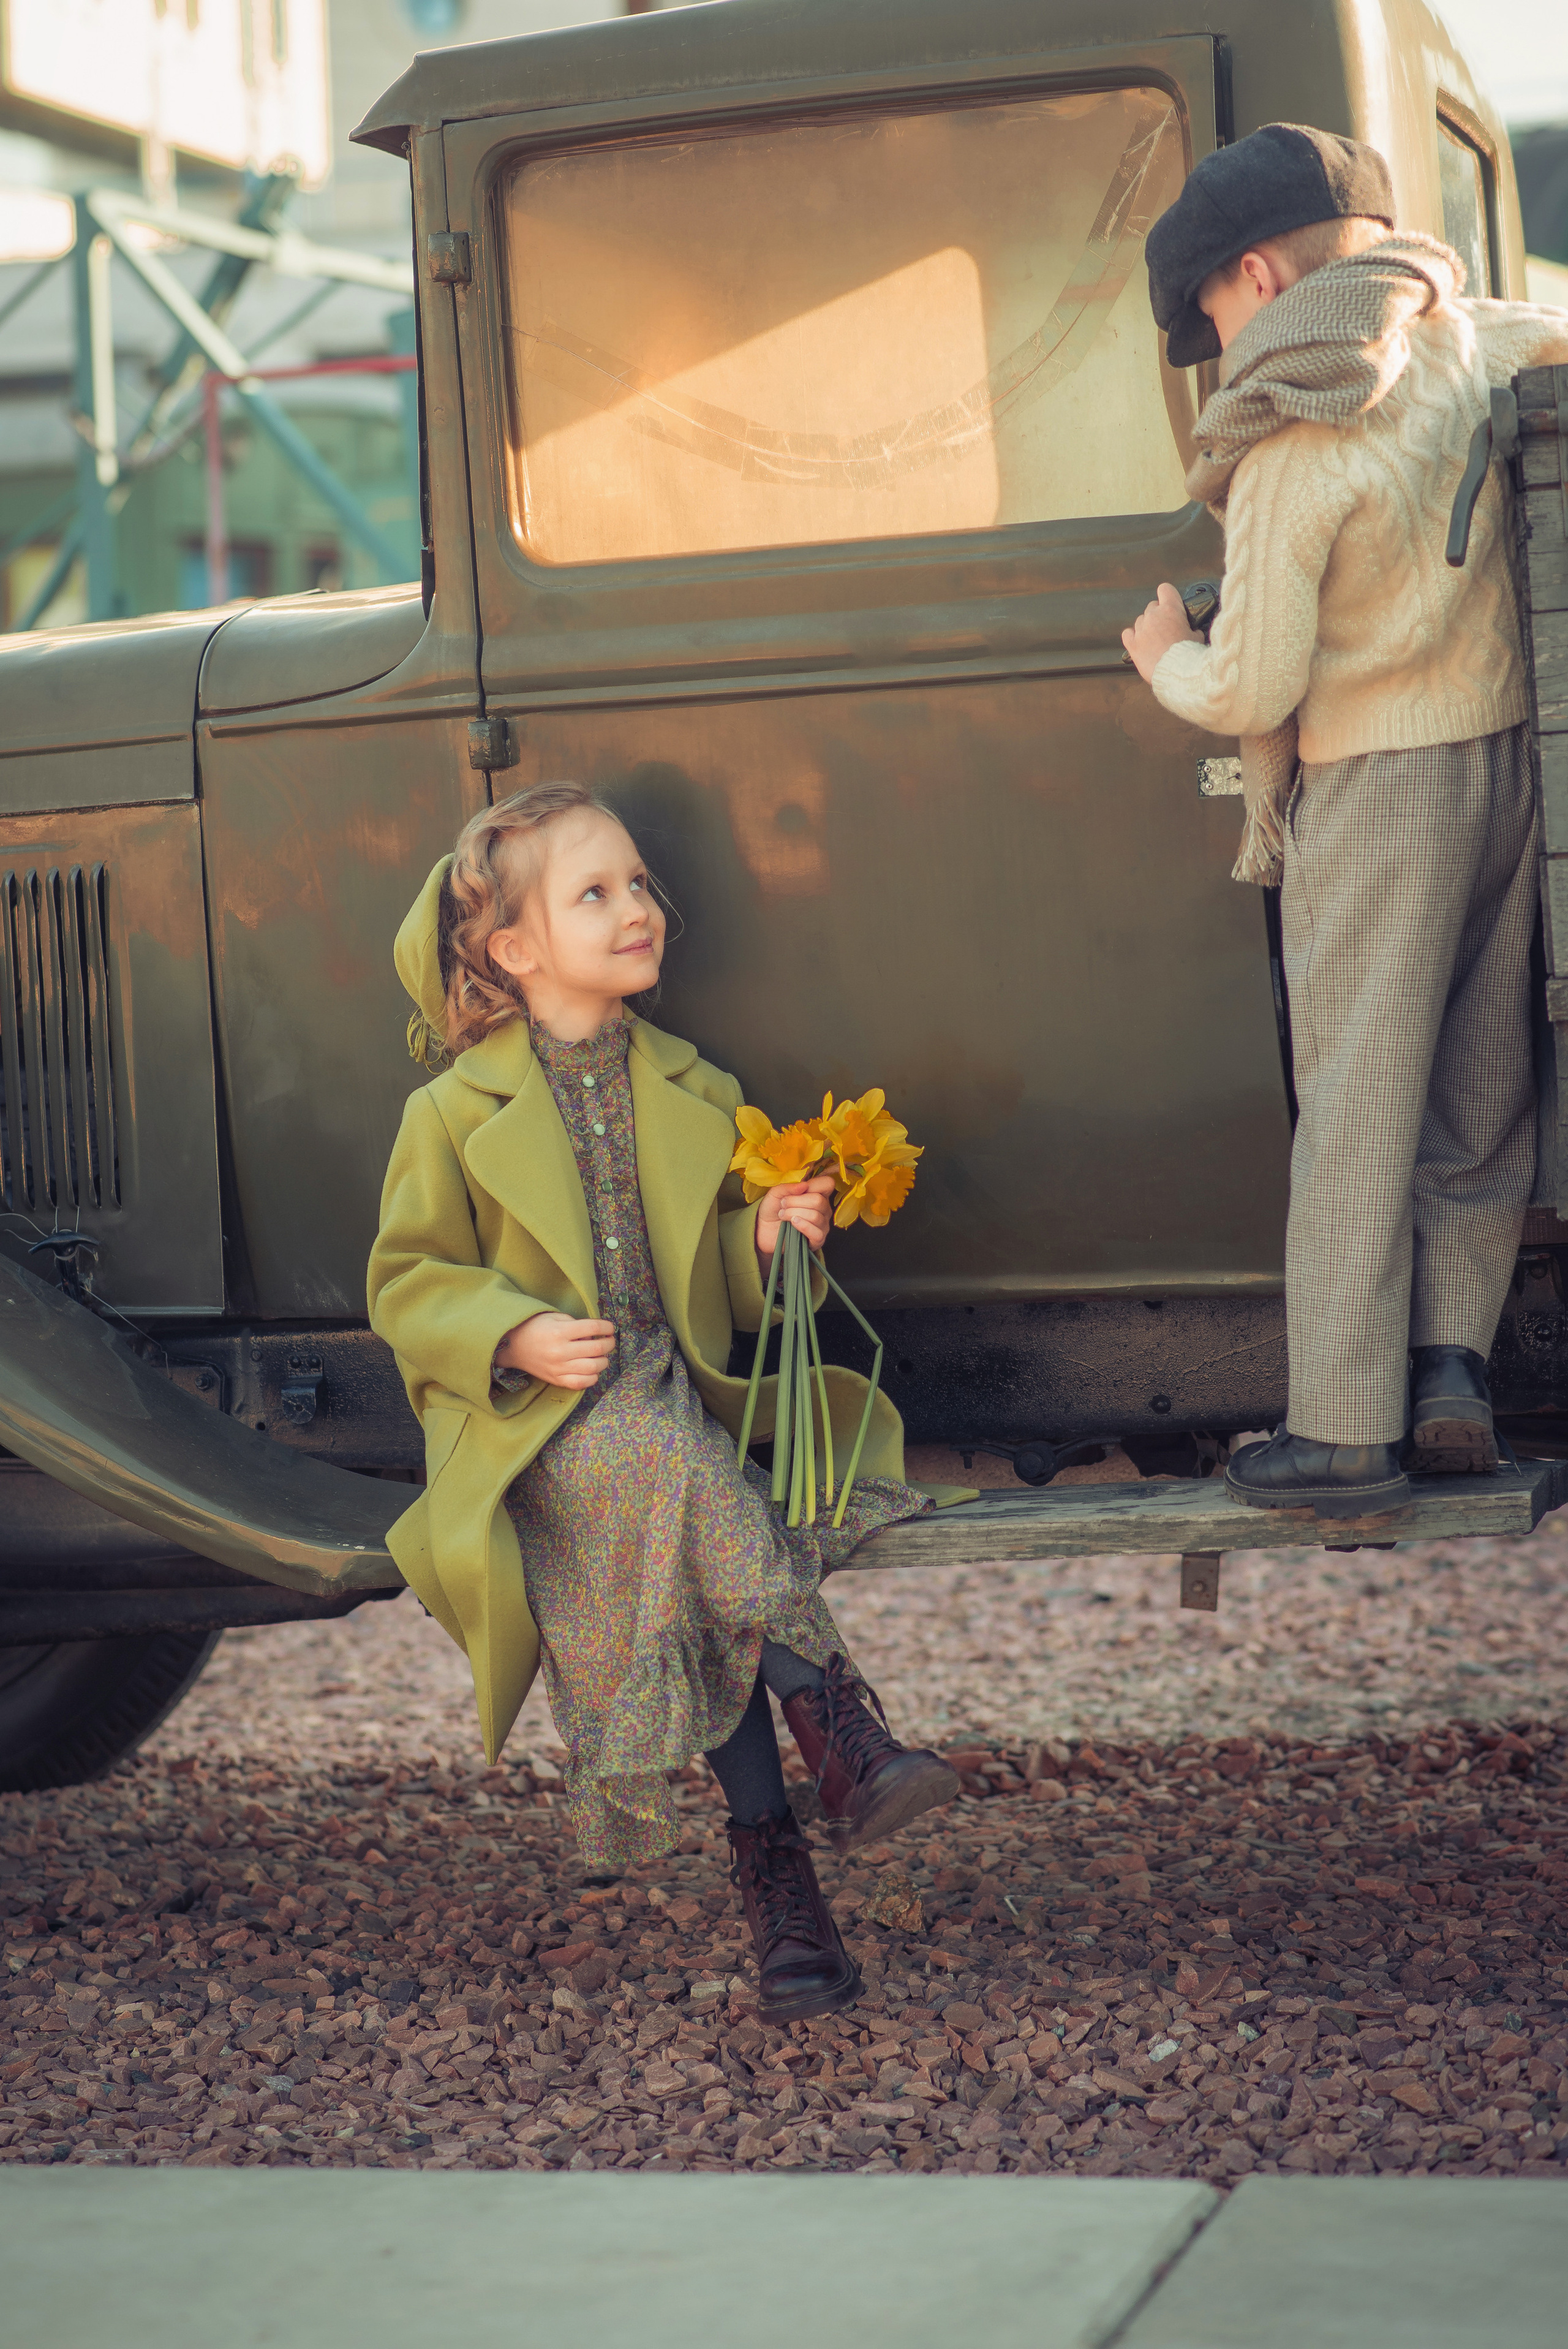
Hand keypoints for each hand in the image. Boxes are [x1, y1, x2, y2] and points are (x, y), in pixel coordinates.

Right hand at [495, 1312, 615, 1389]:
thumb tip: (594, 1336)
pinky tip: (592, 1370)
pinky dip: (592, 1377)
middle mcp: (560, 1351)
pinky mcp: (557, 1380)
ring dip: (604, 1361)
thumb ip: (576, 1324)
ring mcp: (559, 1368)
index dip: (607, 1327)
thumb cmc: (534, 1328)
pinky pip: (581, 1383)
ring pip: (593, 1368)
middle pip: (596, 1349)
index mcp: (560, 1332)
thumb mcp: (554, 1317)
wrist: (512, 1346)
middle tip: (609, 1341)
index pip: (593, 1329)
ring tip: (602, 1356)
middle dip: (609, 1343)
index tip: (610, 1328)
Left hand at [756, 1172, 835, 1262]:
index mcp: (818, 1194)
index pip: (828, 1184)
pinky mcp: (817, 1240)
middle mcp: (824, 1209)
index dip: (812, 1185)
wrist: (763, 1229)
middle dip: (796, 1201)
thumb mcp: (776, 1193)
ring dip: (794, 1213)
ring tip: (783, 1215)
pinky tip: (792, 1223)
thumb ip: (789, 1187)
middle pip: (819, 1201)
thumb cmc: (773, 1209)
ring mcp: (822, 1225)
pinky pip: (817, 1233)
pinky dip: (803, 1226)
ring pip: (815, 1216)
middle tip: (783, 1204)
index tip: (797, 1191)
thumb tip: (804, 1186)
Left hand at [1121, 581, 1199, 681]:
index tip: (1171, 603)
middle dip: (1158, 615)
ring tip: (1155, 640)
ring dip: (1147, 627)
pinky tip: (1139, 642)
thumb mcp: (1197, 638)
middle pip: (1152, 606)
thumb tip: (1193, 632)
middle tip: (1166, 628)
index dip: (1168, 595)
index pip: (1165, 589)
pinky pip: (1127, 633)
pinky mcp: (1132, 644)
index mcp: (1171, 609)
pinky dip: (1132, 636)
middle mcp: (1153, 615)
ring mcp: (1141, 629)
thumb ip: (1192, 629)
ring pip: (1140, 620)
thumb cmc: (1188, 655)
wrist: (1176, 673)